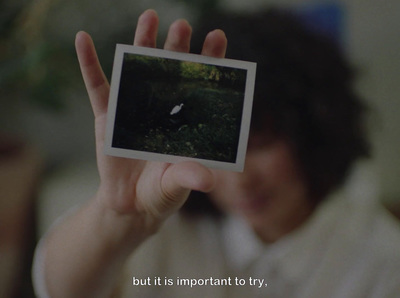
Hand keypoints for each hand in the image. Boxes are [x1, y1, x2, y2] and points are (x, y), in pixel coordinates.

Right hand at [74, 10, 226, 223]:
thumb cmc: (161, 192)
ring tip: (150, 16)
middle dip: (177, 47)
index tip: (218, 37)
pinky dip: (88, 63)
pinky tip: (83, 39)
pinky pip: (96, 86)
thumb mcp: (177, 185)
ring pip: (137, 70)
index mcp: (183, 120)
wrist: (132, 205)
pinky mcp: (106, 118)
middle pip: (170, 71)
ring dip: (142, 42)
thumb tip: (208, 180)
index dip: (208, 62)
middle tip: (183, 25)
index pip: (198, 86)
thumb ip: (189, 177)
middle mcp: (160, 109)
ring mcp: (132, 109)